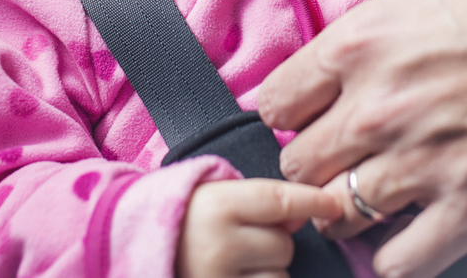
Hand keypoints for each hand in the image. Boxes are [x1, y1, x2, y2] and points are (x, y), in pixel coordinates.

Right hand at [177, 178, 344, 277]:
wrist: (132, 250)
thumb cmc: (184, 221)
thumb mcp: (214, 197)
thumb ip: (260, 200)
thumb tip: (306, 211)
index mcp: (217, 206)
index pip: (281, 200)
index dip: (313, 201)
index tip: (335, 204)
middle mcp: (219, 245)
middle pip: (283, 245)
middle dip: (274, 245)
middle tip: (243, 242)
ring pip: (277, 277)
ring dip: (267, 273)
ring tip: (234, 266)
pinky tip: (239, 276)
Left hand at [258, 0, 466, 277]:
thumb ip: (381, 40)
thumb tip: (347, 75)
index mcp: (364, 39)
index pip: (274, 101)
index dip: (293, 116)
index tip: (311, 122)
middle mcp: (381, 101)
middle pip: (298, 164)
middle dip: (322, 165)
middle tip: (352, 162)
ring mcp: (426, 158)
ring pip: (340, 213)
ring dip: (357, 211)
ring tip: (387, 198)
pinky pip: (402, 261)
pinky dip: (400, 257)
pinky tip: (418, 235)